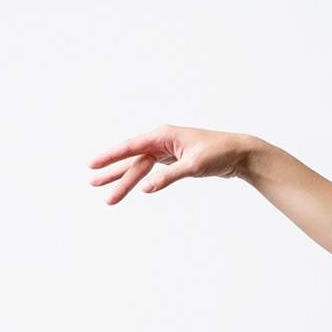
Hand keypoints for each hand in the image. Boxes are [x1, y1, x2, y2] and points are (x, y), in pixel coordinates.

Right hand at [88, 125, 257, 203]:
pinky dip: (141, 179)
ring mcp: (167, 150)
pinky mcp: (174, 160)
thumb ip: (168, 177)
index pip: (130, 147)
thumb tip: (146, 188)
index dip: (110, 156)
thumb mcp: (194, 166)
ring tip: (108, 195)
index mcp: (163, 136)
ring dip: (125, 180)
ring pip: (141, 167)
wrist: (239, 153)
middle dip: (114, 174)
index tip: (92, 164)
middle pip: (133, 160)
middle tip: (94, 185)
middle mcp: (162, 141)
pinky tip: (132, 187)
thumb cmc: (219, 154)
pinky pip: (151, 170)